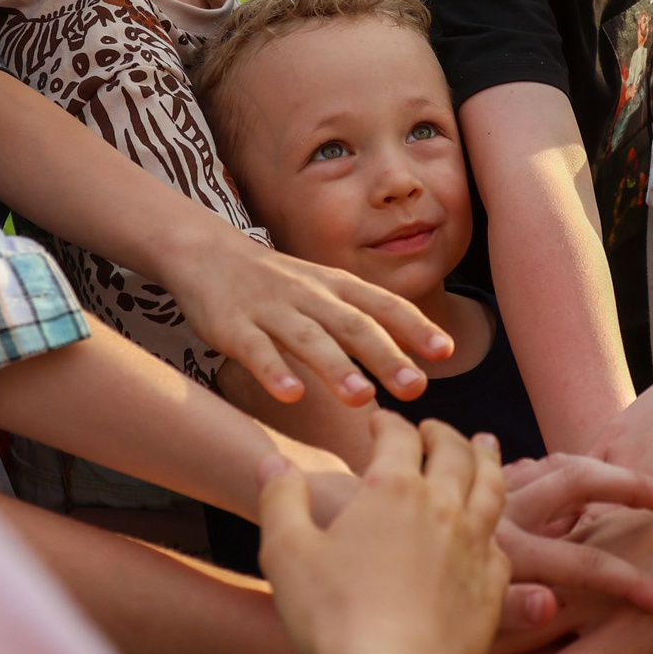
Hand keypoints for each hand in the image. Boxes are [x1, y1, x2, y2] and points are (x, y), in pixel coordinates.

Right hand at [155, 230, 448, 407]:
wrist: (207, 254)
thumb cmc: (277, 283)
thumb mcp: (326, 291)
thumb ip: (367, 319)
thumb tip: (421, 353)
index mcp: (337, 286)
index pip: (383, 305)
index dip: (415, 328)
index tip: (446, 352)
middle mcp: (310, 295)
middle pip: (353, 325)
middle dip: (386, 356)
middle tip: (415, 388)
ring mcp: (272, 310)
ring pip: (308, 338)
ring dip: (336, 368)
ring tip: (361, 399)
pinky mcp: (234, 326)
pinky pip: (256, 350)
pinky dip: (274, 371)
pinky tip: (291, 396)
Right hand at [259, 411, 509, 653]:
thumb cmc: (333, 615)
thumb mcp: (286, 552)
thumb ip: (280, 499)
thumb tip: (273, 463)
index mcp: (393, 490)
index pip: (398, 437)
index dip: (387, 423)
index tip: (378, 421)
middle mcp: (443, 507)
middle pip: (455, 453)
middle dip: (443, 434)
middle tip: (434, 430)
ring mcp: (474, 546)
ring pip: (491, 489)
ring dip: (487, 462)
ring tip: (486, 448)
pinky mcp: (492, 587)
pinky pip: (501, 545)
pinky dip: (495, 527)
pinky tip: (489, 530)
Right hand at [471, 469, 652, 653]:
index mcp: (625, 631)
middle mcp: (593, 595)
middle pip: (518, 641)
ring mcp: (584, 553)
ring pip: (520, 594)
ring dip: (488, 622)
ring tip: (448, 645)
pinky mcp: (588, 528)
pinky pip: (541, 558)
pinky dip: (517, 579)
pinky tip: (486, 589)